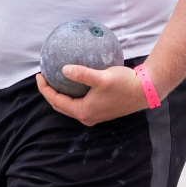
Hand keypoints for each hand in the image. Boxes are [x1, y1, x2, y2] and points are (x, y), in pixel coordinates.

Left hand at [35, 64, 150, 126]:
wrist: (145, 91)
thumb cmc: (125, 84)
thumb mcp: (102, 78)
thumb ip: (82, 74)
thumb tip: (64, 69)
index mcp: (83, 112)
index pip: (56, 101)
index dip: (44, 88)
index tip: (39, 75)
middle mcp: (87, 117)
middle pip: (60, 105)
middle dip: (49, 92)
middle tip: (44, 77)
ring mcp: (94, 115)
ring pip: (69, 105)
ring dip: (60, 94)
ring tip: (55, 79)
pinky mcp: (100, 110)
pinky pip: (79, 102)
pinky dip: (72, 94)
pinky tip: (73, 81)